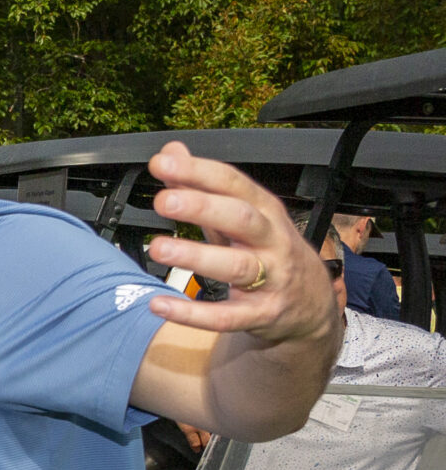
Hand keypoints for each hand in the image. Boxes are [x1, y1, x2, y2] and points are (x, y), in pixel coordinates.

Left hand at [142, 143, 337, 343]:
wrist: (312, 306)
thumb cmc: (269, 252)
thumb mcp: (242, 216)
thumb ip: (203, 188)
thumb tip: (171, 153)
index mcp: (264, 212)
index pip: (234, 184)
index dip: (199, 172)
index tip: (162, 164)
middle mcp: (272, 242)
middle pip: (241, 219)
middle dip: (203, 207)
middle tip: (163, 201)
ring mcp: (270, 279)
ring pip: (236, 266)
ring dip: (196, 256)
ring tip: (157, 248)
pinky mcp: (261, 315)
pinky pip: (226, 316)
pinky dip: (192, 313)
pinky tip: (159, 304)